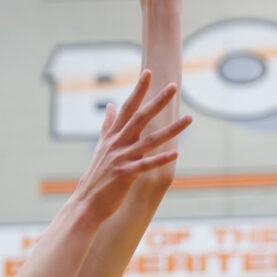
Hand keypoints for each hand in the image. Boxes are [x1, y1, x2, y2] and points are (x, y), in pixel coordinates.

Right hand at [73, 70, 190, 222]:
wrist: (87, 202)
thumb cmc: (97, 175)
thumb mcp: (100, 147)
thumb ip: (107, 126)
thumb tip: (110, 106)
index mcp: (112, 136)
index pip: (127, 108)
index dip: (138, 91)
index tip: (148, 73)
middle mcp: (116, 144)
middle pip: (140, 118)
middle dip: (157, 102)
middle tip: (173, 87)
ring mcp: (121, 159)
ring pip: (149, 140)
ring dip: (171, 129)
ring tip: (189, 119)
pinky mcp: (125, 175)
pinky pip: (146, 165)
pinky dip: (160, 159)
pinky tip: (175, 153)